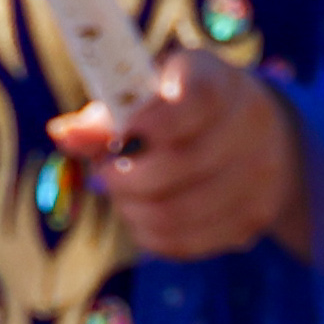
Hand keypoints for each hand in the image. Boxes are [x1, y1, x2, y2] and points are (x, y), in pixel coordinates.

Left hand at [58, 49, 314, 262]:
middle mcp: (250, 124)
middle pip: (180, 165)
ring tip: (124, 195)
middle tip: (106, 173)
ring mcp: (260, 173)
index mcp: (217, 81)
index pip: (197, 101)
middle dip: (124, 177)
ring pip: (177, 212)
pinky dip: (150, 233)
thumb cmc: (177, 108)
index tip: (122, 135)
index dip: (153, 123)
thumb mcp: (143, 94)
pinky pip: (188, 241)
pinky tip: (143, 215)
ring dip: (133, 209)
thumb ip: (104, 115)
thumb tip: (63, 134)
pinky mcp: (255, 216)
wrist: (256, 133)